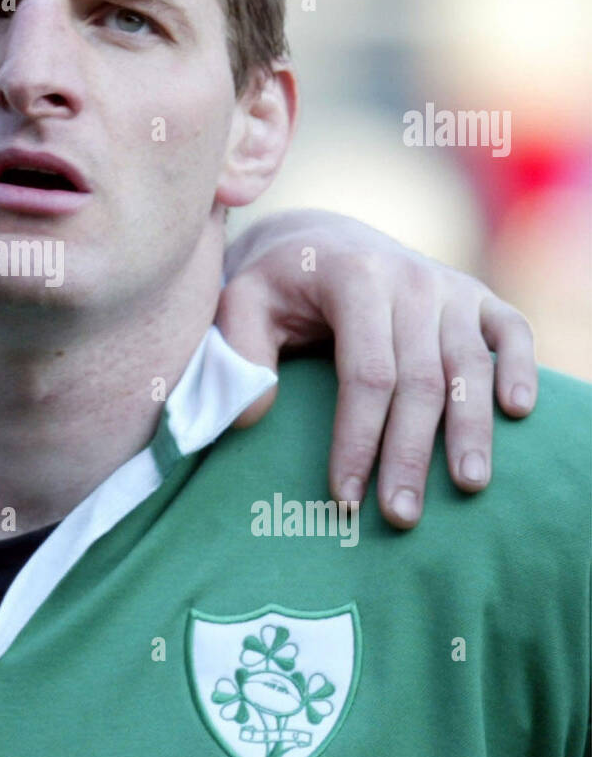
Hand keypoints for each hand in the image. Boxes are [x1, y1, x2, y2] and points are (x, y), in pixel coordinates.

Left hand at [217, 210, 536, 528]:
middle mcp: (409, 278)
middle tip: (401, 515)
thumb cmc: (277, 286)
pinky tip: (517, 413)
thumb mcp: (241, 302)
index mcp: (352, 278)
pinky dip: (519, 368)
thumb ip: (238, 351)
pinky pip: (510, 331)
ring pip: (468, 365)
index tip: (346, 495)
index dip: (359, 438)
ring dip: (471, 430)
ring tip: (468, 486)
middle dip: (410, 453)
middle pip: (420, 379)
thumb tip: (251, 417)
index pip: (365, 373)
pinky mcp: (476, 296)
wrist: (320, 241)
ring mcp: (447, 286)